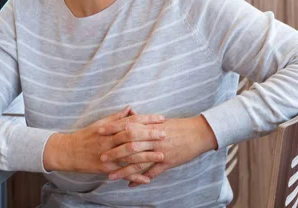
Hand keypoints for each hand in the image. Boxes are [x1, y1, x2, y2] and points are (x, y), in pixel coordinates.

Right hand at [43, 106, 165, 180]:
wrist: (68, 152)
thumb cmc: (86, 136)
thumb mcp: (100, 124)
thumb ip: (116, 117)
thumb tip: (131, 108)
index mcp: (109, 128)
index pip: (131, 121)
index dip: (146, 119)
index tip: (160, 118)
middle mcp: (109, 140)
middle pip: (132, 136)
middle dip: (149, 134)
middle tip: (165, 133)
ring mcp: (108, 155)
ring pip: (129, 155)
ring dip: (147, 156)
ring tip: (162, 155)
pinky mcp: (105, 168)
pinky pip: (122, 172)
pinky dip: (135, 176)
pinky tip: (147, 179)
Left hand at [100, 115, 217, 186]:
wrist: (198, 133)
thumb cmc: (178, 126)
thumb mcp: (160, 120)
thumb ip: (143, 119)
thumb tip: (129, 112)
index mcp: (150, 126)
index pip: (127, 126)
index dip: (113, 129)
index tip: (99, 131)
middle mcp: (153, 138)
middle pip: (130, 145)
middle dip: (115, 152)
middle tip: (101, 157)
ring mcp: (160, 151)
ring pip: (139, 161)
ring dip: (124, 169)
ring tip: (110, 176)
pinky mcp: (168, 162)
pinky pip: (152, 173)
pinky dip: (140, 179)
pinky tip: (130, 185)